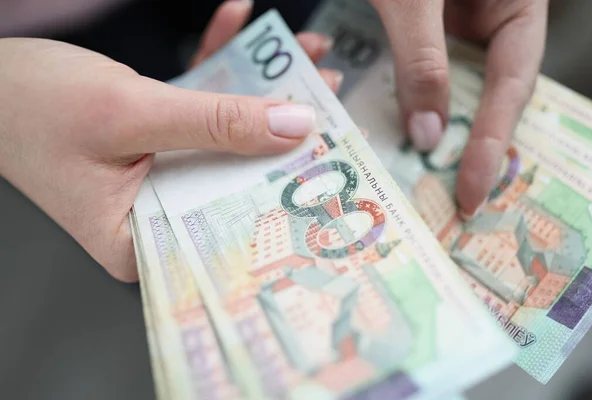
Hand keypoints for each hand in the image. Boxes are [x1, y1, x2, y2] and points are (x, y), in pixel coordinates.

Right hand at [0, 0, 340, 282]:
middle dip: (283, 130)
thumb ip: (215, 122)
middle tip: (327, 98)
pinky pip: (199, 106)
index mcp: (143, 240)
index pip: (230, 224)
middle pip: (237, 175)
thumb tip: (294, 127)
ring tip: (305, 58)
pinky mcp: (157, 139)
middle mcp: (157, 216)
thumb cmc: (31, 107)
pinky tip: (239, 24)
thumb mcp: (129, 113)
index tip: (334, 162)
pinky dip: (218, 65)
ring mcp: (160, 176)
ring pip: (225, 134)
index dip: (287, 193)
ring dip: (260, 88)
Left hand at [369, 0, 547, 218]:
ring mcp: (458, 26)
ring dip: (435, 130)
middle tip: (448, 201)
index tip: (471, 191)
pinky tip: (395, 131)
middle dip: (469, 147)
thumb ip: (421, 59)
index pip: (511, 88)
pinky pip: (422, 73)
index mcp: (517, 7)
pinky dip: (409, 102)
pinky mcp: (427, 29)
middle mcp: (492, 21)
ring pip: (452, 89)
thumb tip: (429, 134)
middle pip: (487, 97)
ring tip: (420, 179)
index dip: (493, 143)